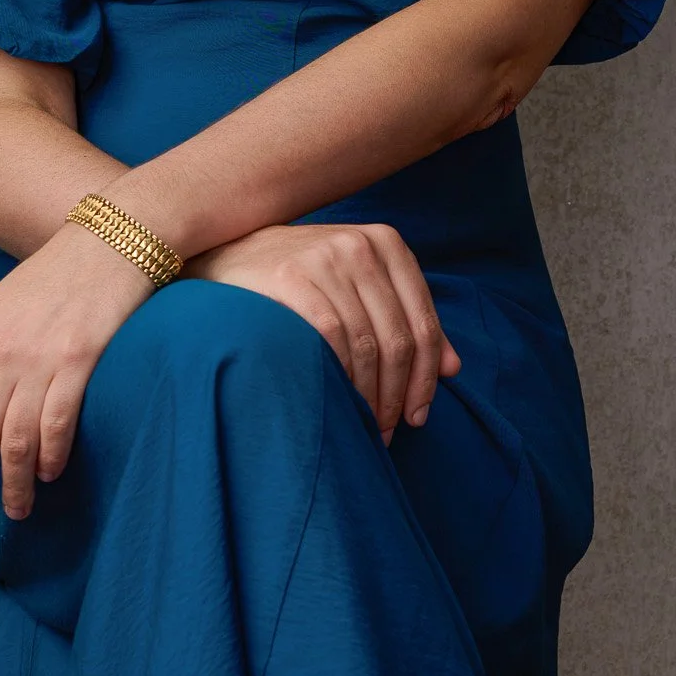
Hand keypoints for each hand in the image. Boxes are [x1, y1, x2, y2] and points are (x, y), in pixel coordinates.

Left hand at [0, 219, 155, 535]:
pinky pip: (56, 424)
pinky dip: (49, 456)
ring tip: (18, 512)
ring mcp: (38, 358)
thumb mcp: (2, 308)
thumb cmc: (58, 277)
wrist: (110, 238)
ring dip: (11, 486)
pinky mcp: (79, 361)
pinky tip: (48, 473)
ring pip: (12, 442)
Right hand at [182, 222, 460, 442]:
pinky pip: (333, 340)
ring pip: (369, 345)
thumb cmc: (296, 279)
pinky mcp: (291, 278)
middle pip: (399, 338)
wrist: (222, 253)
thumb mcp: (357, 287)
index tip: (418, 415)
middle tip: (389, 431)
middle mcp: (360, 245)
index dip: (425, 377)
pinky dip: (342, 379)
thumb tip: (453, 368)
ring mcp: (326, 258)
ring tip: (366, 427)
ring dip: (372, 396)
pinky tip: (339, 402)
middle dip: (399, 394)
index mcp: (386, 243)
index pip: (422, 322)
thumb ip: (403, 319)